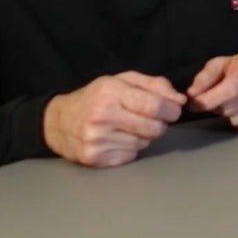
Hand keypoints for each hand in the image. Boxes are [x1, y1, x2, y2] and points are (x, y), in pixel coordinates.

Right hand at [42, 72, 185, 167]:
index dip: (171, 110)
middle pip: (153, 128)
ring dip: (143, 136)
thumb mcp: (123, 80)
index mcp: (110, 92)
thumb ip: (155, 85)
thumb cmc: (97, 97)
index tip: (173, 110)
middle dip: (159, 124)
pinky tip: (118, 138)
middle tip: (151, 118)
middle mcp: (102, 116)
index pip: (155, 106)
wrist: (58, 121)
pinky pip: (131, 156)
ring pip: (144, 143)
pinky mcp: (94, 158)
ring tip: (128, 126)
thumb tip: (180, 100)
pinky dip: (130, 148)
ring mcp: (96, 139)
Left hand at [186, 54, 237, 133]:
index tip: (196, 105)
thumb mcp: (221, 65)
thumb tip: (192, 96)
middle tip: (221, 99)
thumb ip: (204, 79)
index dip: (210, 100)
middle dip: (219, 107)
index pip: (230, 89)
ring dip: (231, 116)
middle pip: (231, 108)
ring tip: (236, 104)